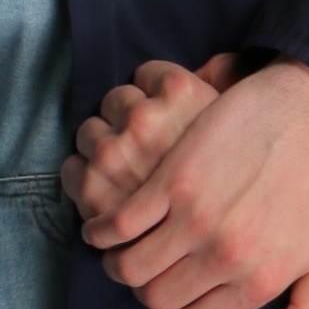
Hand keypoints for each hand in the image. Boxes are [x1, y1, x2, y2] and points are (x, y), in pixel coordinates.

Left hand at [59, 55, 238, 224]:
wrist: (228, 247)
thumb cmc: (233, 183)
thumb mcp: (236, 122)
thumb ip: (226, 79)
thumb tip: (221, 61)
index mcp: (181, 92)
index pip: (144, 74)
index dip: (154, 97)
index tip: (167, 122)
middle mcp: (145, 120)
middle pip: (113, 102)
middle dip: (126, 124)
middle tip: (149, 154)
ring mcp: (116, 154)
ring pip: (88, 133)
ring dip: (103, 151)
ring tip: (132, 175)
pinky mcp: (93, 189)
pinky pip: (72, 168)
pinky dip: (83, 177)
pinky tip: (112, 192)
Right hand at [84, 57, 308, 308]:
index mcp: (260, 281)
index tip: (176, 298)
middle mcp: (225, 256)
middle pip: (155, 301)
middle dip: (147, 292)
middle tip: (150, 270)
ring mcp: (196, 217)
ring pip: (130, 268)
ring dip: (119, 263)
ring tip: (124, 249)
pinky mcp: (173, 178)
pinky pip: (118, 222)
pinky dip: (103, 229)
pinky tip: (107, 224)